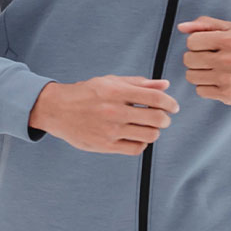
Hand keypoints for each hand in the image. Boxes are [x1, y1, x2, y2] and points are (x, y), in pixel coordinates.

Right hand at [27, 75, 178, 154]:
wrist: (56, 110)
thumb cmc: (86, 93)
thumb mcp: (110, 82)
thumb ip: (138, 83)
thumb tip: (165, 85)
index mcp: (116, 91)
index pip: (155, 99)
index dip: (170, 103)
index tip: (173, 107)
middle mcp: (113, 111)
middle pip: (156, 119)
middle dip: (165, 119)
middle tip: (162, 118)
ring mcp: (109, 130)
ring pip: (149, 135)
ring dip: (155, 131)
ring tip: (149, 127)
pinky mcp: (105, 145)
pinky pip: (136, 148)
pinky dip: (142, 143)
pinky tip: (137, 136)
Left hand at [177, 16, 230, 104]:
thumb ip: (205, 24)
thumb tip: (181, 27)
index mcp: (230, 40)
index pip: (191, 42)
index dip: (196, 43)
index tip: (207, 45)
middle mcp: (230, 60)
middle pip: (188, 59)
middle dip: (195, 57)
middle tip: (209, 58)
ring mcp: (229, 80)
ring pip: (191, 76)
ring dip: (198, 72)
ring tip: (213, 69)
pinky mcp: (229, 95)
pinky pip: (200, 91)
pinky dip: (206, 86)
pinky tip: (218, 80)